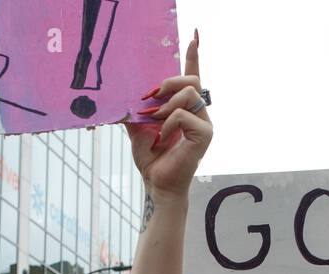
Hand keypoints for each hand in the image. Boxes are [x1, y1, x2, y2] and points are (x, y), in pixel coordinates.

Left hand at [126, 31, 211, 200]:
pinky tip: (162, 138)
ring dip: (166, 105)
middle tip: (149, 97)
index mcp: (186, 108)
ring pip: (189, 93)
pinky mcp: (205, 134)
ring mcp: (205, 123)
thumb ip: (137, 109)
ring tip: (154, 121)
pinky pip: (184, 115)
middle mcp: (199, 113)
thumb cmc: (151, 157)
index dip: (193, 56)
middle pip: (191, 79)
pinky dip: (168, 124)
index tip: (193, 37)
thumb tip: (123, 95)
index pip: (192, 77)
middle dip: (169, 82)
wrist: (156, 182)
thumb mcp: (138, 127)